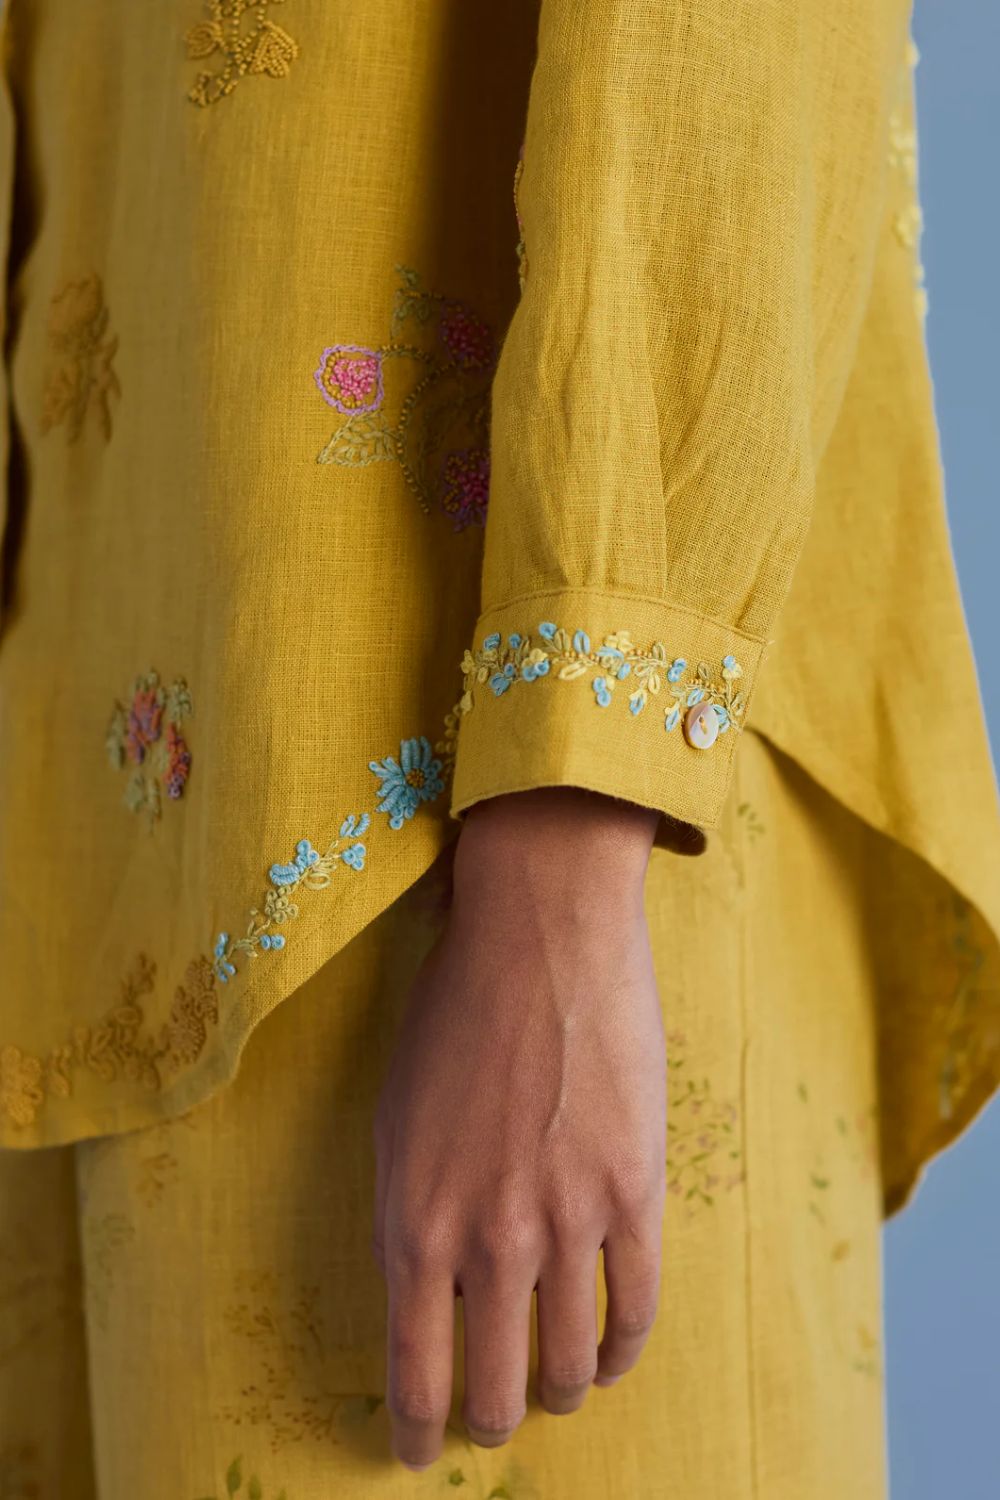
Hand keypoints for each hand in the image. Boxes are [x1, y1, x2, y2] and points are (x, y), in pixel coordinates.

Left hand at [372, 787, 665, 1469]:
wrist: (540, 934)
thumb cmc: (455, 1011)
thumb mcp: (397, 1118)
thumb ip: (413, 1212)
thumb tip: (431, 1290)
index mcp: (414, 1220)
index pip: (413, 1370)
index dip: (414, 1429)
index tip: (414, 1450)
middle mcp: (487, 1238)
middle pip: (491, 1385)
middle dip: (485, 1421)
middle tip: (486, 1424)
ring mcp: (567, 1220)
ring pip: (566, 1363)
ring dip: (555, 1394)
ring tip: (550, 1394)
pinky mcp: (633, 1193)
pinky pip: (635, 1311)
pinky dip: (618, 1351)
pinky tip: (606, 1356)